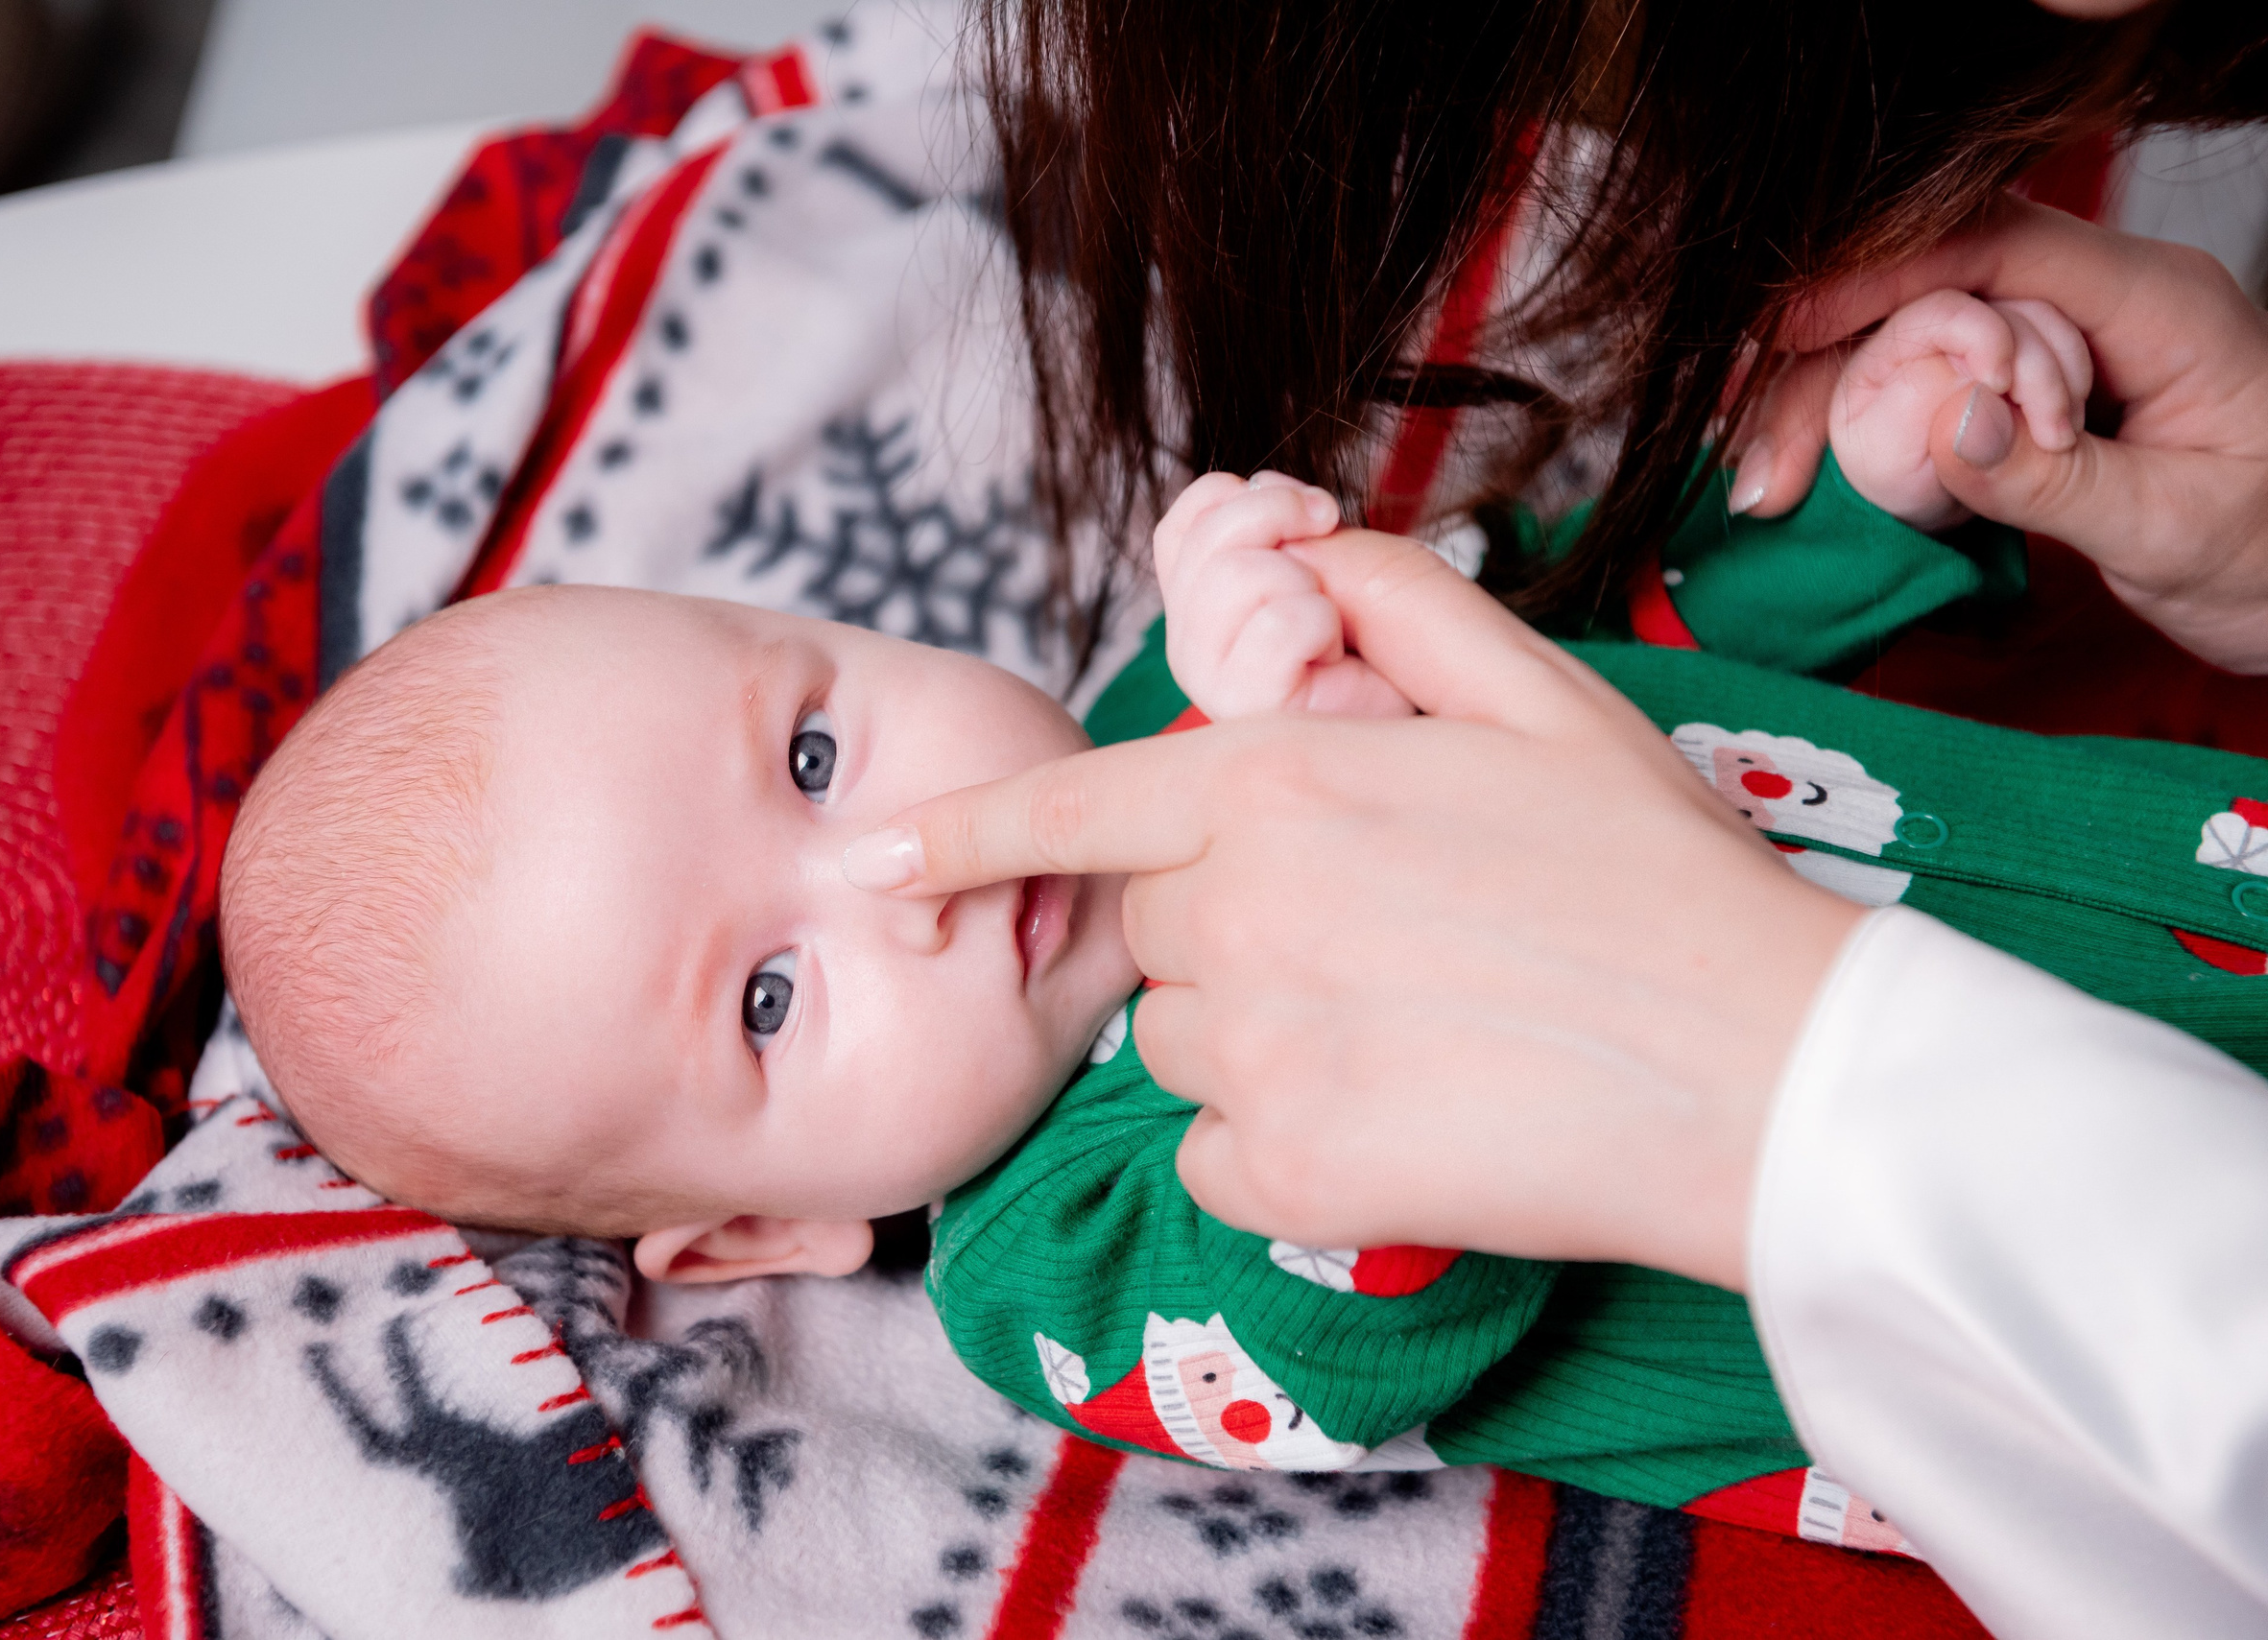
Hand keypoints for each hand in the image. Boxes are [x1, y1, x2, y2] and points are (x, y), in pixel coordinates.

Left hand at [845, 529, 1864, 1287]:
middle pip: (1154, 927)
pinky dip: (1284, 1146)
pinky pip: (1220, 1153)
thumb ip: (1396, 599)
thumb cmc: (1657, 877)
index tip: (870, 860)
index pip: (1069, 805)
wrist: (1762, 1072)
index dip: (960, 831)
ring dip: (1258, 1036)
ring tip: (1413, 1029)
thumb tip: (1297, 544)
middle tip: (1389, 940)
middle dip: (1233, 924)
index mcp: (1278, 782)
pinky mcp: (1280, 1175)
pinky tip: (1403, 1120)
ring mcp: (1251, 1050)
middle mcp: (1236, 909)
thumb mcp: (1542, 693)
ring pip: (1182, 1042)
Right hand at [1156, 470, 1416, 718]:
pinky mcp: (1242, 707)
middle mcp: (1191, 648)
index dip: (1249, 499)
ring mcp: (1210, 682)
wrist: (1427, 706)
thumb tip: (1257, 483)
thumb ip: (1282, 518)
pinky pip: (1278, 621)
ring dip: (1307, 582)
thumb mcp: (1331, 552)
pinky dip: (1322, 624)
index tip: (1315, 516)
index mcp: (1200, 607)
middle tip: (1330, 560)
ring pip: (1236, 574)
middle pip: (1205, 541)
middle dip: (1283, 521)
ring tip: (1329, 628)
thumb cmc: (1384, 638)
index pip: (1184, 526)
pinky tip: (1331, 659)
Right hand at [1734, 195, 2267, 672]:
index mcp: (2156, 303)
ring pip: (1918, 339)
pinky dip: (1862, 424)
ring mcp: (2066, 346)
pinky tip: (1804, 464)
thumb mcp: (2178, 530)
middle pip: (1935, 292)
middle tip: (1756, 450)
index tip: (1789, 336)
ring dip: (1830, 402)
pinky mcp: (2036, 392)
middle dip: (1830, 361)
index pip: (1999, 249)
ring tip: (1760, 478)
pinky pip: (1933, 382)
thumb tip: (1953, 424)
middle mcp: (2103, 304)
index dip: (1882, 278)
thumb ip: (2062, 480)